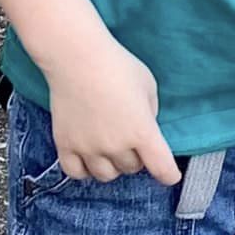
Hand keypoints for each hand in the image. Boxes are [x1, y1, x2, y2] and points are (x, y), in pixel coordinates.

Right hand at [44, 34, 180, 185]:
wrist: (77, 58)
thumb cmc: (118, 66)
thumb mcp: (148, 86)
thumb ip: (149, 113)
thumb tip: (144, 130)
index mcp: (142, 131)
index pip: (162, 168)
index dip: (168, 175)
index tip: (169, 175)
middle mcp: (117, 146)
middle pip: (132, 168)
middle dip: (136, 156)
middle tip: (130, 137)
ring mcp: (89, 148)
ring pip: (106, 175)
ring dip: (112, 164)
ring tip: (110, 146)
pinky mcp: (66, 146)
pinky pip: (77, 174)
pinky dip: (85, 170)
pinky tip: (89, 156)